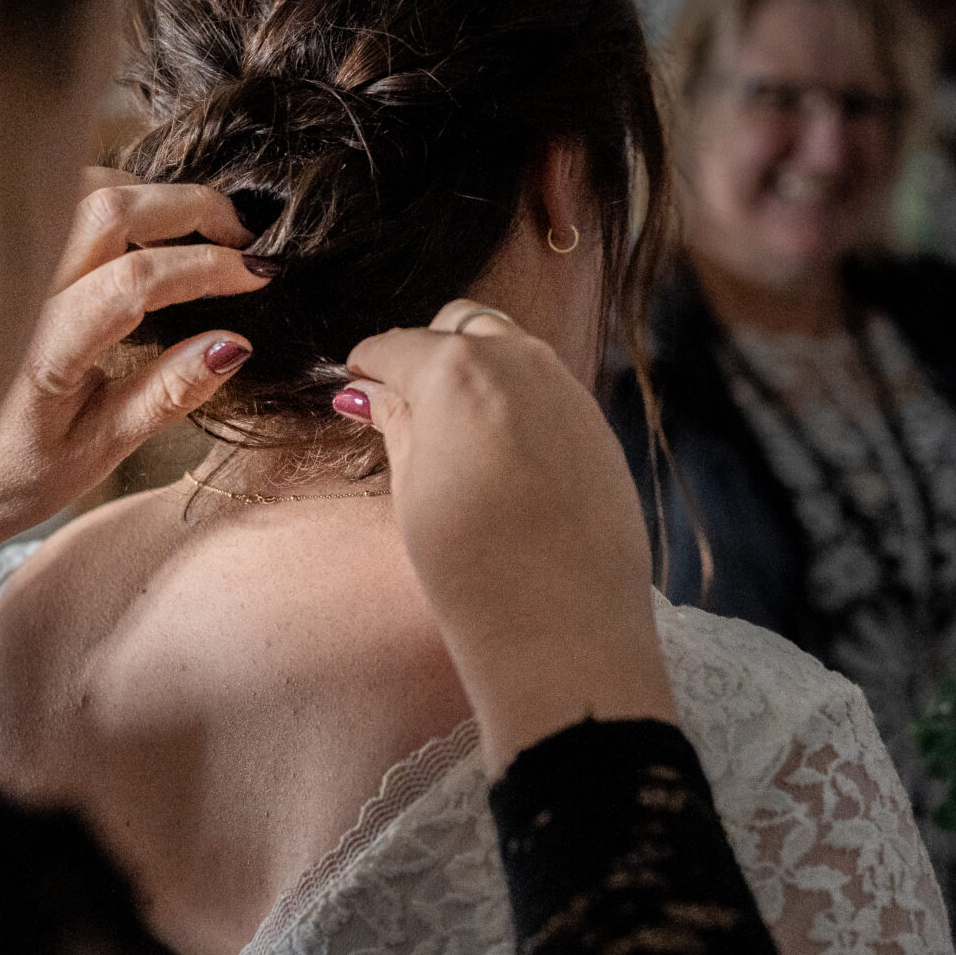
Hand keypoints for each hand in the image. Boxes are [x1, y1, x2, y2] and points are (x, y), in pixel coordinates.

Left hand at [0, 169, 269, 577]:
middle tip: (242, 236)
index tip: (258, 275)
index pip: (134, 280)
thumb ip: (165, 394)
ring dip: (147, 195)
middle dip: (190, 207)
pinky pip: (52, 201)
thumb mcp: (99, 452)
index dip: (206, 267)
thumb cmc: (10, 479)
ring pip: (78, 190)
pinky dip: (106, 198)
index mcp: (41, 354)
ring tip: (195, 232)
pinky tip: (137, 230)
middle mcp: (13, 298)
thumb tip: (234, 344)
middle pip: (109, 207)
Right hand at [335, 299, 676, 770]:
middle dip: (428, 352)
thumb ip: (396, 423)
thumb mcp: (412, 491)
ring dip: (477, 371)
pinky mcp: (599, 425)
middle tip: (403, 404)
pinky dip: (517, 401)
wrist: (564, 626)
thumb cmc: (473, 567)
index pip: (396, 346)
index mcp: (456, 370)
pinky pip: (548, 389)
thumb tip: (370, 391)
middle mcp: (519, 361)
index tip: (356, 383)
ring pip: (512, 350)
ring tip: (452, 432)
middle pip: (461, 328)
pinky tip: (501, 456)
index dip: (368, 365)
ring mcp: (568, 389)